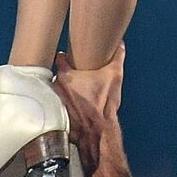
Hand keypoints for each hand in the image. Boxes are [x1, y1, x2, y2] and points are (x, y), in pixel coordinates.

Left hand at [54, 43, 126, 173]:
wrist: (98, 131)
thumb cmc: (102, 104)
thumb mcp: (114, 76)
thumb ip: (117, 57)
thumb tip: (120, 45)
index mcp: (66, 76)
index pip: (60, 58)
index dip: (66, 54)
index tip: (71, 54)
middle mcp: (57, 87)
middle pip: (59, 73)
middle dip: (67, 72)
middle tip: (78, 71)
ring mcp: (56, 100)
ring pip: (58, 88)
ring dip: (66, 88)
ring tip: (79, 88)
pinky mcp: (57, 112)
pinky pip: (60, 102)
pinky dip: (66, 101)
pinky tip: (77, 102)